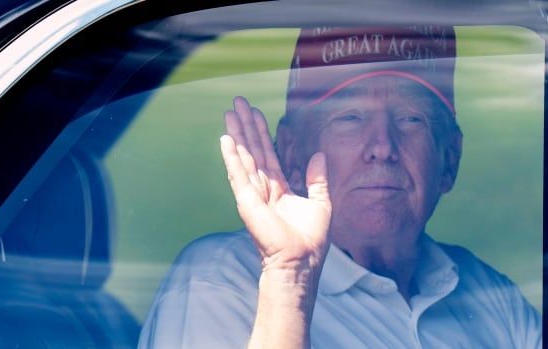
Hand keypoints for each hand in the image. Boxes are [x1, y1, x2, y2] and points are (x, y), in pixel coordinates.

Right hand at [220, 96, 331, 277]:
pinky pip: (239, 174)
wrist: (301, 262)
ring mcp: (253, 194)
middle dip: (246, 126)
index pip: (269, 154)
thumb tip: (319, 154)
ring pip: (244, 157)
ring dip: (237, 134)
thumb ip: (317, 179)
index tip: (256, 113)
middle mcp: (263, 188)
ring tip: (230, 112)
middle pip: (253, 150)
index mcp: (279, 188)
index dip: (263, 133)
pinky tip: (226, 138)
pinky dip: (232, 156)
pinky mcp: (247, 201)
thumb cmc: (311, 240)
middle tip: (238, 102)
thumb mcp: (321, 203)